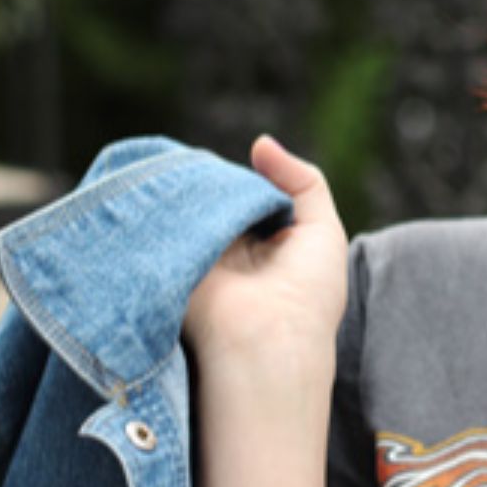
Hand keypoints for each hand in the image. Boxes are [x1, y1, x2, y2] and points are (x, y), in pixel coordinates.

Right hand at [184, 136, 349, 377]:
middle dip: (215, 179)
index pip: (250, 195)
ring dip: (189, 188)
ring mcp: (200, 256)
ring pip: (189, 206)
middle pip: (217, 197)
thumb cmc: (309, 293)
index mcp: (267, 244)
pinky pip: (163, 223)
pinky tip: (169, 185)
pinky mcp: (170, 264)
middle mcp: (232, 250)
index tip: (252, 160)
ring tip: (190, 170)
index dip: (250, 177)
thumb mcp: (323, 229)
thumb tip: (258, 143)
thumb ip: (302, 180)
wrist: (269, 344)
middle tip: (210, 163)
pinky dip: (167, 204)